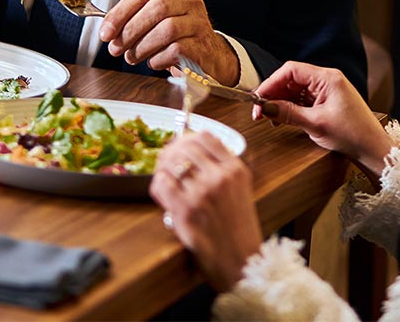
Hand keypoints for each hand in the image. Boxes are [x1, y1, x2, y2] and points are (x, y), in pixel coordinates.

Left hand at [100, 0, 239, 84]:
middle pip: (155, 9)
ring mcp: (198, 21)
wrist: (209, 54)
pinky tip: (154, 61)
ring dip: (143, 46)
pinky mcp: (203, 44)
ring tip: (133, 57)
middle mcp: (188, 0)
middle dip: (130, 30)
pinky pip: (176, 50)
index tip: (105, 32)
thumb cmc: (177, 36)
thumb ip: (133, 19)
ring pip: (166, 29)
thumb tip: (107, 30)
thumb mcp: (156, 19)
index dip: (119, 14)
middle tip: (116, 48)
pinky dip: (158, 59)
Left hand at [149, 131, 263, 292]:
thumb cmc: (240, 231)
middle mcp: (219, 177)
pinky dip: (158, 184)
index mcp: (235, 170)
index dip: (188, 138)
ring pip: (170, 163)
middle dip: (171, 151)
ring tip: (164, 178)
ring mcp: (201, 193)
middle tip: (165, 160)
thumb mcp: (241, 191)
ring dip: (162, 168)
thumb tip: (192, 153)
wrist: (242, 263)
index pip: (206, 136)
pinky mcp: (184, 211)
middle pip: (185, 146)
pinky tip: (163, 194)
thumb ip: (222, 170)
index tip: (181, 145)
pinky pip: (161, 184)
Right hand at [254, 62, 393, 177]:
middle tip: (260, 112)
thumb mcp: (315, 123)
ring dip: (281, 102)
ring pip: (296, 90)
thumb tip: (264, 107)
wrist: (373, 149)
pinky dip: (291, 108)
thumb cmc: (352, 134)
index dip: (271, 83)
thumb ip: (287, 113)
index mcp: (328, 78)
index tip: (258, 99)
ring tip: (271, 118)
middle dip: (274, 94)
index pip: (291, 70)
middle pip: (291, 79)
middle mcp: (328, 80)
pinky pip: (304, 100)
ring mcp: (328, 90)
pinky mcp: (328, 101)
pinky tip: (284, 119)